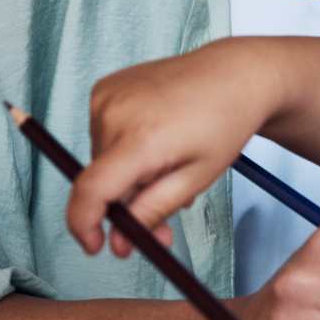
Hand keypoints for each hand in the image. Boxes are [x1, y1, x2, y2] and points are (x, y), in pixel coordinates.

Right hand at [69, 41, 274, 255]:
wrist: (235, 74)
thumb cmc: (224, 122)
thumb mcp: (197, 178)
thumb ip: (152, 213)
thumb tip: (118, 244)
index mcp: (141, 138)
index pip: (90, 191)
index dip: (84, 225)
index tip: (95, 245)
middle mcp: (115, 113)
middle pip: (100, 180)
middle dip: (128, 204)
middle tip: (166, 215)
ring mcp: (106, 96)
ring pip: (102, 161)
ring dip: (130, 174)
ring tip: (170, 162)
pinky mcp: (104, 87)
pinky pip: (104, 135)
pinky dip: (125, 147)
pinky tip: (156, 138)